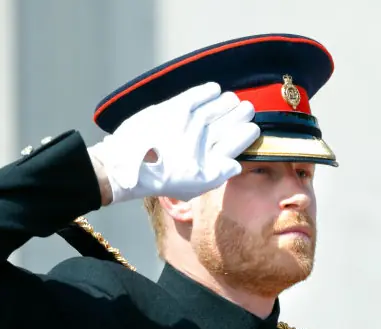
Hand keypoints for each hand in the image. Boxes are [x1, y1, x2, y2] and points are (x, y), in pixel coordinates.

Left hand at [87, 82, 259, 205]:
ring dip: (227, 102)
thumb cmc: (161, 179)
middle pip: (229, 120)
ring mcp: (188, 121)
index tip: (252, 128)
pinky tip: (214, 89)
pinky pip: (196, 95)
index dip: (247, 133)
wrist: (128, 166)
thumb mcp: (194, 187)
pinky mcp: (172, 108)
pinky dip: (207, 91)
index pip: (236, 141)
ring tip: (233, 100)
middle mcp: (202, 138)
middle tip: (247, 108)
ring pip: (216, 106)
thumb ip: (217, 175)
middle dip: (241, 113)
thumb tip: (236, 165)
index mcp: (210, 159)